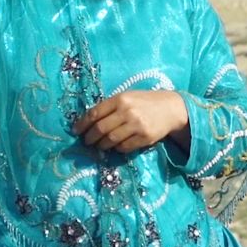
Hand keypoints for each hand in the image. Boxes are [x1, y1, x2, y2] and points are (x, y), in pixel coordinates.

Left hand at [73, 91, 188, 153]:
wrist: (171, 108)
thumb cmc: (144, 102)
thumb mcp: (127, 97)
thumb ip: (110, 107)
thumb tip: (88, 122)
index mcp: (120, 99)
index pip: (95, 113)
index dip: (82, 124)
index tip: (75, 131)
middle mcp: (127, 111)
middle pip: (101, 129)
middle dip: (90, 138)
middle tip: (87, 142)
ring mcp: (137, 125)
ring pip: (111, 140)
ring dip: (102, 145)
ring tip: (100, 145)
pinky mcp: (145, 138)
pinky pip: (124, 147)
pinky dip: (117, 149)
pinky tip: (116, 146)